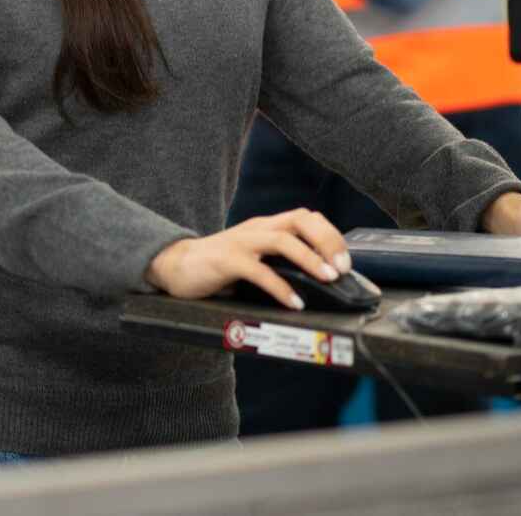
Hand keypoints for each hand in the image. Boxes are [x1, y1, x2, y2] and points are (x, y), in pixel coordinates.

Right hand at [145, 208, 349, 309]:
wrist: (175, 265)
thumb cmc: (218, 265)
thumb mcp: (253, 256)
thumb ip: (278, 260)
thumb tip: (317, 279)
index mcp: (265, 226)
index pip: (306, 217)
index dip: (330, 235)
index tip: (345, 260)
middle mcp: (256, 229)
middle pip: (300, 220)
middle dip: (327, 241)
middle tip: (342, 268)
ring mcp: (241, 242)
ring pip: (283, 241)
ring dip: (310, 259)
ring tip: (327, 279)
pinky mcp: (226, 260)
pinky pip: (258, 270)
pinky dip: (280, 287)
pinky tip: (294, 302)